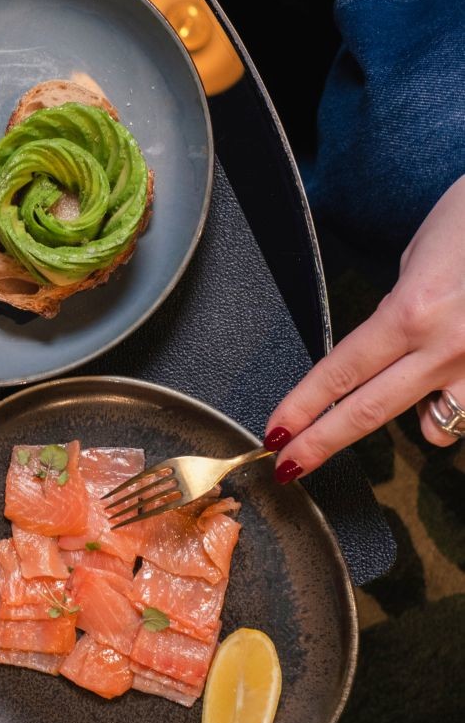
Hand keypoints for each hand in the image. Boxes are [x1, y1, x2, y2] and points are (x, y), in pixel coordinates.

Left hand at [265, 175, 464, 479]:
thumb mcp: (421, 256)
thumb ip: (400, 313)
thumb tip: (390, 347)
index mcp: (412, 312)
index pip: (339, 373)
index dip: (302, 408)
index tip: (275, 434)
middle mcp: (448, 346)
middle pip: (370, 412)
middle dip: (324, 443)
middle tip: (291, 465)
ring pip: (439, 428)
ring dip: (424, 421)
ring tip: (417, 390)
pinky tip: (463, 373)